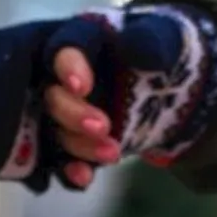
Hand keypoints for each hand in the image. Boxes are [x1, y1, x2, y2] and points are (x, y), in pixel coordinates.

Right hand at [0, 5, 216, 192]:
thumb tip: (138, 46)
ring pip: (52, 131)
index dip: (68, 67)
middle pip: (50, 95)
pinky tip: (82, 178)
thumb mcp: (166, 38)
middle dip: (71, 113)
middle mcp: (59, 73)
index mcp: (81, 38)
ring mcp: (60, 109)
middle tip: (103, 127)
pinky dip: (67, 170)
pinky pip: (56, 159)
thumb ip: (154, 40)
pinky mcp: (67, 138)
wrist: (167, 80)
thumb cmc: (160, 48)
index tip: (83, 87)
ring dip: (76, 145)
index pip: (64, 47)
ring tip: (113, 153)